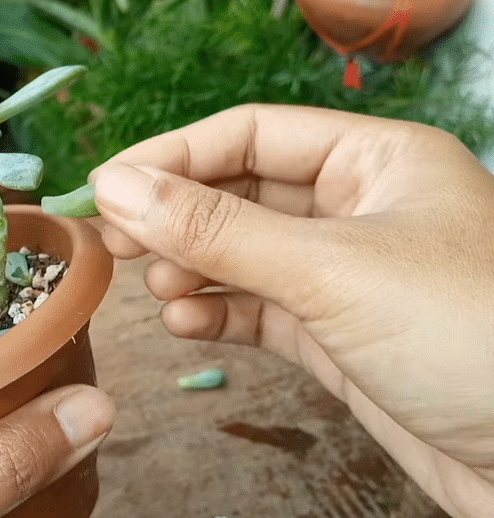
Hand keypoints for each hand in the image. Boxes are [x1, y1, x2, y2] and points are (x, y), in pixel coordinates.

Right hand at [92, 104, 493, 517]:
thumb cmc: (471, 338)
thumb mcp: (331, 270)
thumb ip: (219, 229)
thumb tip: (119, 188)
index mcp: (378, 161)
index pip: (252, 135)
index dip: (174, 156)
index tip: (106, 185)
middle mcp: (361, 210)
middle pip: (242, 194)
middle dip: (177, 217)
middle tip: (113, 241)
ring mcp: (348, 277)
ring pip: (245, 256)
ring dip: (192, 268)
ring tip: (155, 287)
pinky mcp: (339, 337)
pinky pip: (260, 311)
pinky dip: (217, 314)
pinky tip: (183, 322)